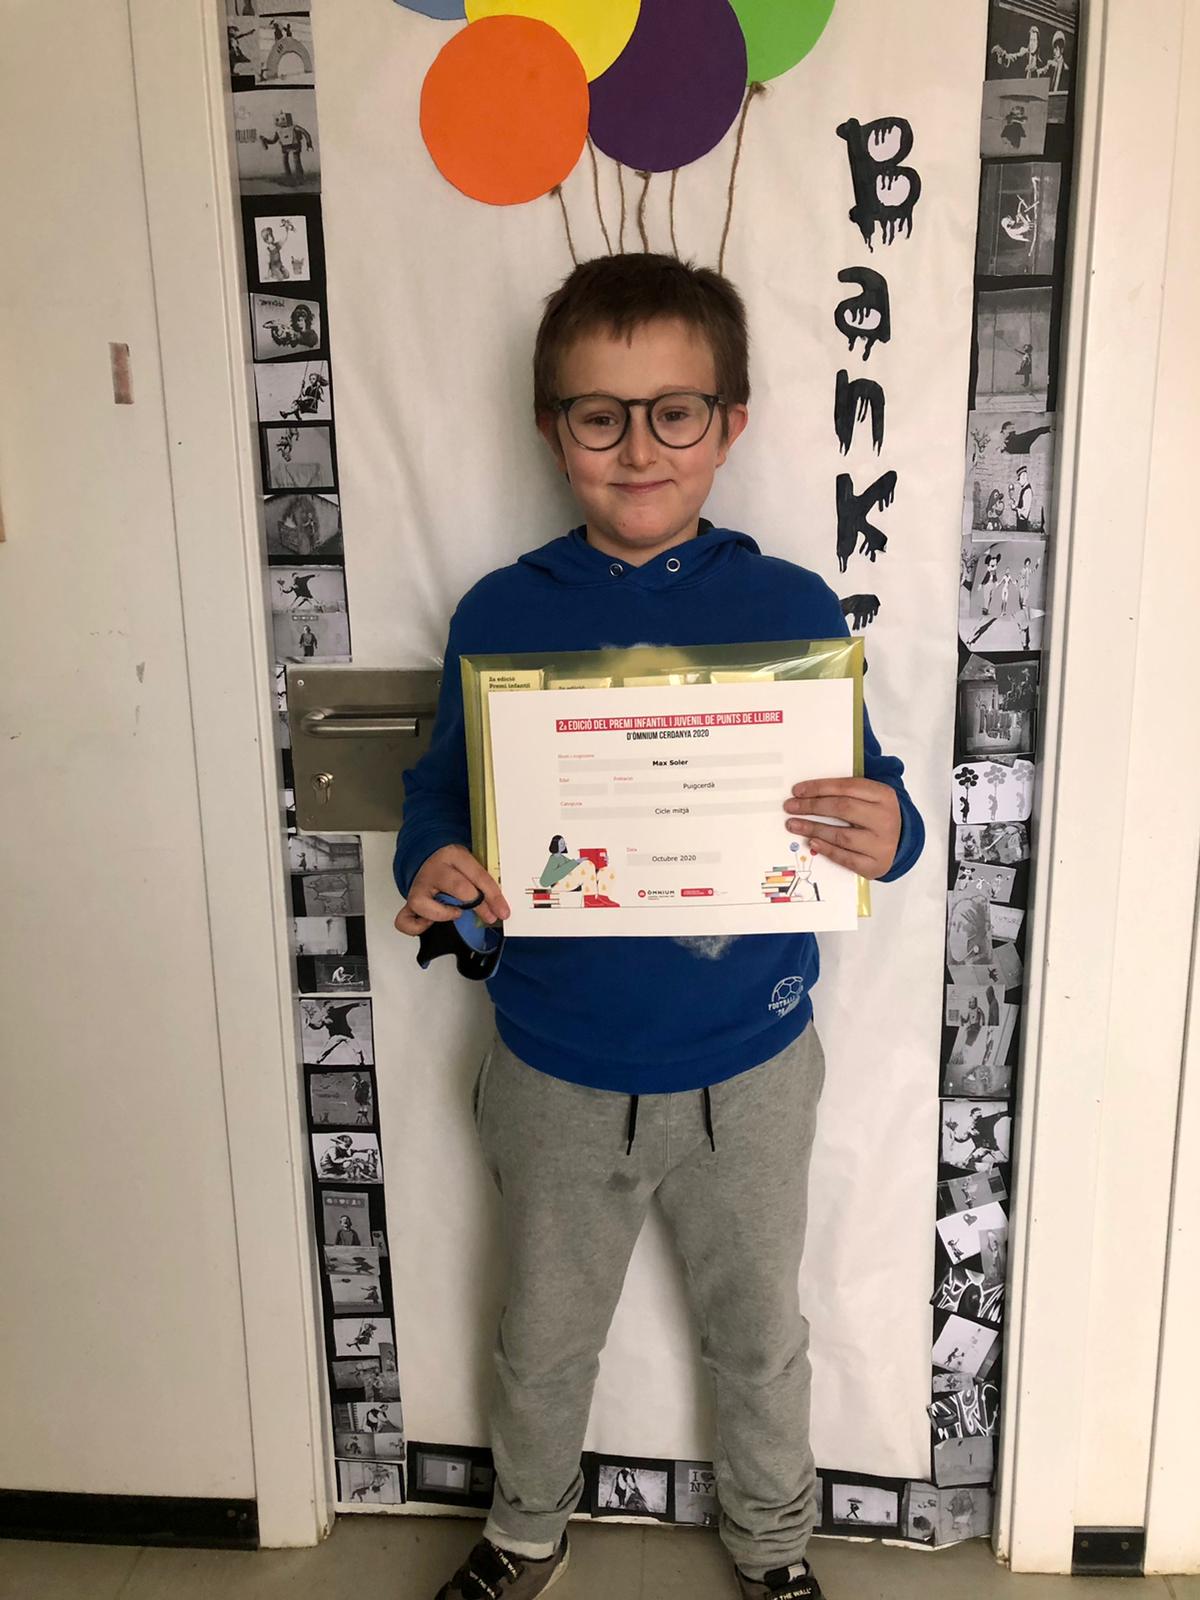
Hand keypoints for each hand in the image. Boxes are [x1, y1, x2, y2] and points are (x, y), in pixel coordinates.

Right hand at [393, 845, 509, 937]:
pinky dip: (417, 927)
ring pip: (423, 903)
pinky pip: (405, 920)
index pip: (477, 875)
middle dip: (477, 906)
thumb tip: (500, 908)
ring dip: (444, 914)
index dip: (493, 896)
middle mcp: (435, 869)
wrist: (429, 856)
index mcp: (454, 855)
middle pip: (457, 888)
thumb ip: (483, 883)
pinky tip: (431, 923)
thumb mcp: (470, 866)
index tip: (503, 911)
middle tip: (489, 916)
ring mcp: (419, 886)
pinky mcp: (409, 901)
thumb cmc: (454, 866)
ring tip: (456, 913)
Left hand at [783, 777, 901, 879]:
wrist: (901, 842)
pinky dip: (826, 849)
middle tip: (790, 807)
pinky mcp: (875, 864)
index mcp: (884, 795)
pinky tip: (812, 842)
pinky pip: (846, 858)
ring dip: (814, 829)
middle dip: (812, 807)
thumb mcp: (869, 798)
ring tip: (794, 825)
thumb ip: (846, 792)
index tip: (797, 791)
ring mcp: (882, 844)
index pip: (847, 787)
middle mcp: (886, 818)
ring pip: (842, 835)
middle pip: (843, 808)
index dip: (819, 787)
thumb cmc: (876, 816)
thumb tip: (806, 792)